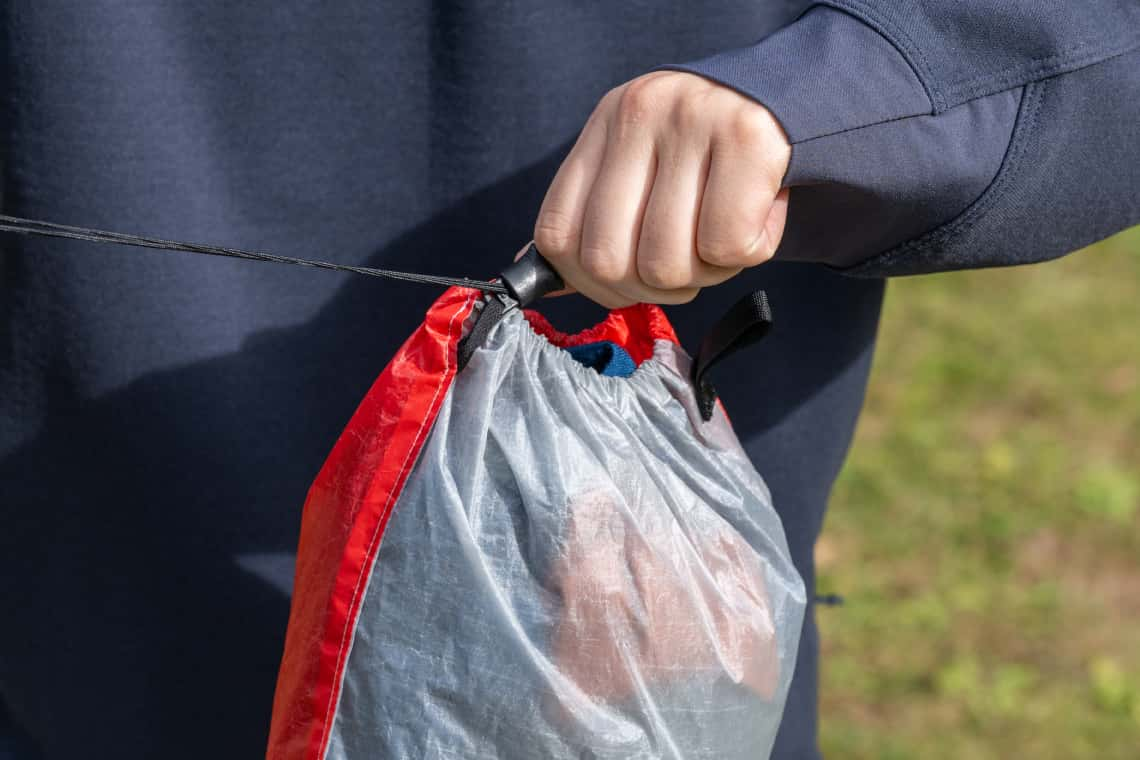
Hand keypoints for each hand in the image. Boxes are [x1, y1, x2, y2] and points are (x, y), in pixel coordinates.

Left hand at [534, 71, 790, 307]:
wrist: (791, 96)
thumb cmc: (710, 153)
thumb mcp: (643, 168)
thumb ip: (596, 219)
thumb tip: (545, 282)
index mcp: (606, 124)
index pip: (558, 235)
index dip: (587, 283)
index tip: (624, 284)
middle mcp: (639, 113)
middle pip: (610, 262)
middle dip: (649, 289)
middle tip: (682, 271)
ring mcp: (691, 120)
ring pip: (666, 263)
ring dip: (701, 275)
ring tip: (720, 240)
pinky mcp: (747, 137)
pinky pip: (724, 245)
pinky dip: (744, 256)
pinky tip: (754, 222)